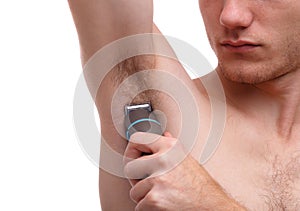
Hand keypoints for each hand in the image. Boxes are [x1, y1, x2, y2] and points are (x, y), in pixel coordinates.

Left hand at [123, 132, 245, 210]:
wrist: (212, 207)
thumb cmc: (200, 185)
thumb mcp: (186, 159)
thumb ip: (171, 147)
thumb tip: (164, 135)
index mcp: (170, 146)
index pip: (136, 138)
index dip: (131, 151)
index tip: (134, 160)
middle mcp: (163, 159)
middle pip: (129, 168)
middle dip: (136, 179)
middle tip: (149, 184)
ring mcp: (158, 180)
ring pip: (134, 190)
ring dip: (144, 197)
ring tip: (163, 195)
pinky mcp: (155, 199)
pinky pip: (139, 206)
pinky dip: (148, 209)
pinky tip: (164, 205)